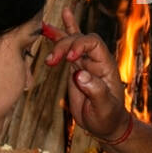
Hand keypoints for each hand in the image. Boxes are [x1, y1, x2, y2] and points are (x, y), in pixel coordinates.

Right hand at [43, 6, 128, 140]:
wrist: (107, 125)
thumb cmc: (109, 118)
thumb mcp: (105, 108)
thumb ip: (96, 91)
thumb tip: (79, 74)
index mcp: (105, 65)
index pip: (93, 42)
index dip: (79, 45)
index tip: (68, 58)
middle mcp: (95, 60)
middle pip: (79, 39)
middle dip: (63, 45)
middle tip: (50, 61)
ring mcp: (85, 63)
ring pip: (72, 40)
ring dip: (58, 35)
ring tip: (43, 26)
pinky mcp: (75, 68)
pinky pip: (67, 50)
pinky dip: (59, 37)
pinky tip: (48, 27)